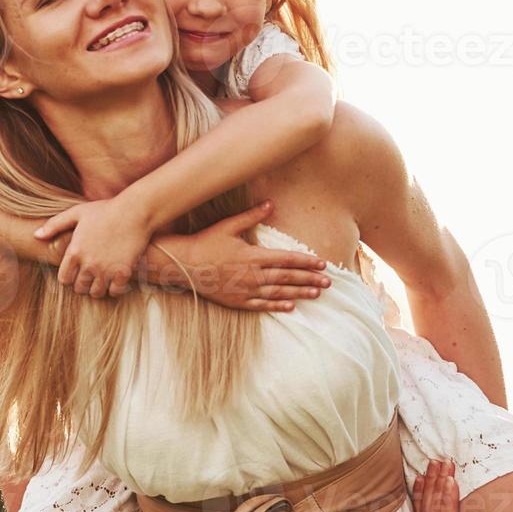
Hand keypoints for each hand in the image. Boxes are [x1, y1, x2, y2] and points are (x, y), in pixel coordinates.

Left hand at [38, 196, 155, 297]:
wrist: (134, 212)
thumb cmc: (105, 210)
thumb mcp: (76, 213)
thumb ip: (55, 225)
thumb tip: (36, 235)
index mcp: (75, 251)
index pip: (64, 279)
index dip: (69, 277)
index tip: (75, 271)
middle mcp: (88, 264)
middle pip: (79, 288)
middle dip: (82, 284)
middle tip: (89, 276)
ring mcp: (106, 270)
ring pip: (96, 293)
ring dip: (98, 288)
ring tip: (102, 279)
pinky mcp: (123, 273)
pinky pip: (114, 292)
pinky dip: (114, 289)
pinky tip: (115, 280)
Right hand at [162, 202, 331, 311]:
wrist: (184, 265)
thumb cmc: (205, 243)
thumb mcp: (228, 226)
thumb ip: (251, 216)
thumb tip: (270, 204)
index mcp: (253, 256)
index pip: (287, 259)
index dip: (307, 262)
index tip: (322, 264)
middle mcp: (253, 275)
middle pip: (288, 278)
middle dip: (310, 279)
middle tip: (328, 283)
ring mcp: (246, 290)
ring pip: (279, 293)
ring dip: (300, 293)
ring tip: (316, 294)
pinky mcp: (237, 301)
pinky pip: (262, 305)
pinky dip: (277, 306)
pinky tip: (290, 307)